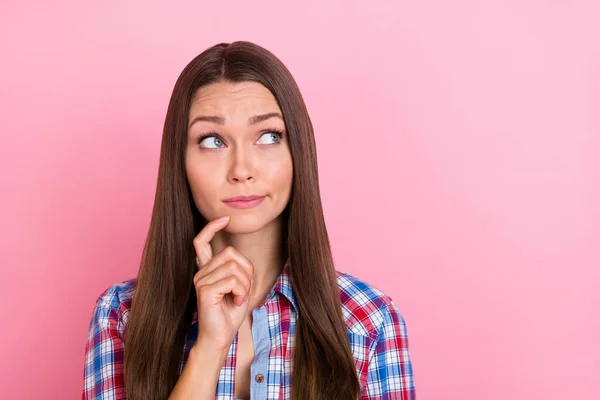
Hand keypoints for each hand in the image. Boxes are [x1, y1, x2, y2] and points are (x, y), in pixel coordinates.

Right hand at [192, 216, 254, 350]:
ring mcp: (200, 280)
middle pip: (231, 254)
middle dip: (246, 272)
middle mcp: (201, 272)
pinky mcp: (204, 290)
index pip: (202, 241)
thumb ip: (238, 269)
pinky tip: (235, 302)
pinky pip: (233, 280)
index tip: (225, 218)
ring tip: (238, 298)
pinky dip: (241, 292)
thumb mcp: (240, 287)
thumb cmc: (230, 314)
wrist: (220, 338)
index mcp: (207, 270)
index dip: (212, 227)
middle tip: (243, 290)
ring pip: (234, 268)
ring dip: (245, 285)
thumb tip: (236, 256)